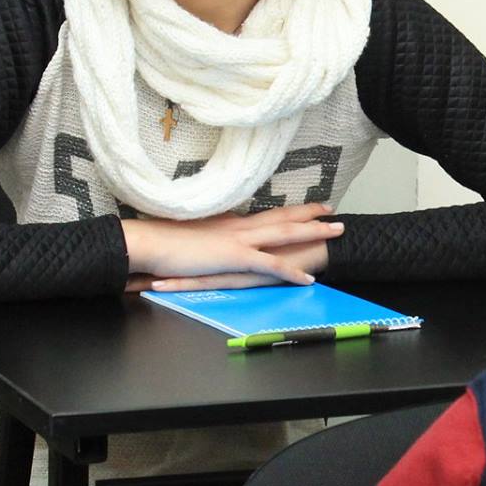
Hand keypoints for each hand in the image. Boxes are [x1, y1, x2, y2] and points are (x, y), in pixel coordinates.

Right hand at [121, 203, 340, 288]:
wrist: (148, 242)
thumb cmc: (161, 240)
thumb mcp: (190, 235)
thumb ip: (207, 235)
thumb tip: (215, 240)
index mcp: (228, 221)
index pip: (265, 213)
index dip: (288, 210)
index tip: (307, 207)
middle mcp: (238, 225)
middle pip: (282, 217)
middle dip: (310, 213)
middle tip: (333, 210)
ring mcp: (238, 240)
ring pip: (285, 234)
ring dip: (313, 232)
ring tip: (337, 231)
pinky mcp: (235, 258)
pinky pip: (271, 265)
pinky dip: (291, 271)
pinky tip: (309, 278)